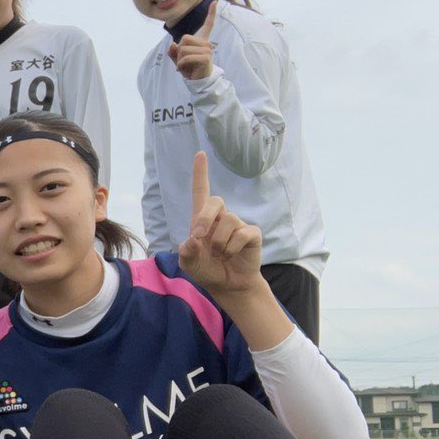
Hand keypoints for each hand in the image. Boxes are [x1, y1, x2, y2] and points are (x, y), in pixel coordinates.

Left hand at [168, 0, 215, 81]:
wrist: (197, 80)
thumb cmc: (189, 68)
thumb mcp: (178, 58)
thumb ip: (173, 51)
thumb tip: (173, 44)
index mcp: (201, 40)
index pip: (208, 24)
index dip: (211, 13)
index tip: (215, 1)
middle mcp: (206, 43)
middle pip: (184, 39)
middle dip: (179, 51)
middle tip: (183, 60)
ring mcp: (207, 50)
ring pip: (183, 49)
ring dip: (179, 59)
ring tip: (184, 65)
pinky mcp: (205, 58)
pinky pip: (186, 58)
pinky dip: (180, 65)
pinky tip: (181, 69)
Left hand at [178, 152, 263, 298]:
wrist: (227, 284)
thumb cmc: (206, 269)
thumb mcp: (189, 263)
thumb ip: (186, 253)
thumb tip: (193, 241)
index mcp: (202, 220)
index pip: (201, 192)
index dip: (200, 173)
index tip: (200, 154)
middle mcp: (220, 218)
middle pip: (215, 201)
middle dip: (205, 218)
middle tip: (199, 237)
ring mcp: (237, 225)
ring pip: (229, 221)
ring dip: (219, 243)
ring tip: (220, 254)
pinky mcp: (252, 234)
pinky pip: (242, 234)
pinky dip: (233, 248)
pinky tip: (232, 255)